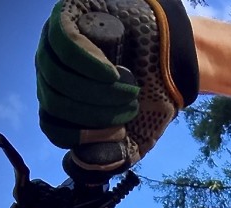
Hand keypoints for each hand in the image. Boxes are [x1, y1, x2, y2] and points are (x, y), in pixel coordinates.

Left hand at [35, 0, 198, 170]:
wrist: (177, 61)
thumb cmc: (151, 97)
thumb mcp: (134, 136)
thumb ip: (110, 157)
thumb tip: (76, 166)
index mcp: (62, 103)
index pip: (53, 126)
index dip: (83, 136)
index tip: (118, 134)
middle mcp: (52, 73)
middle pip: (54, 101)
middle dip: (96, 114)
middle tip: (131, 109)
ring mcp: (55, 43)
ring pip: (57, 75)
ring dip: (96, 91)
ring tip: (129, 89)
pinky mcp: (69, 18)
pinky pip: (65, 43)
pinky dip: (87, 64)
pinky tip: (111, 73)